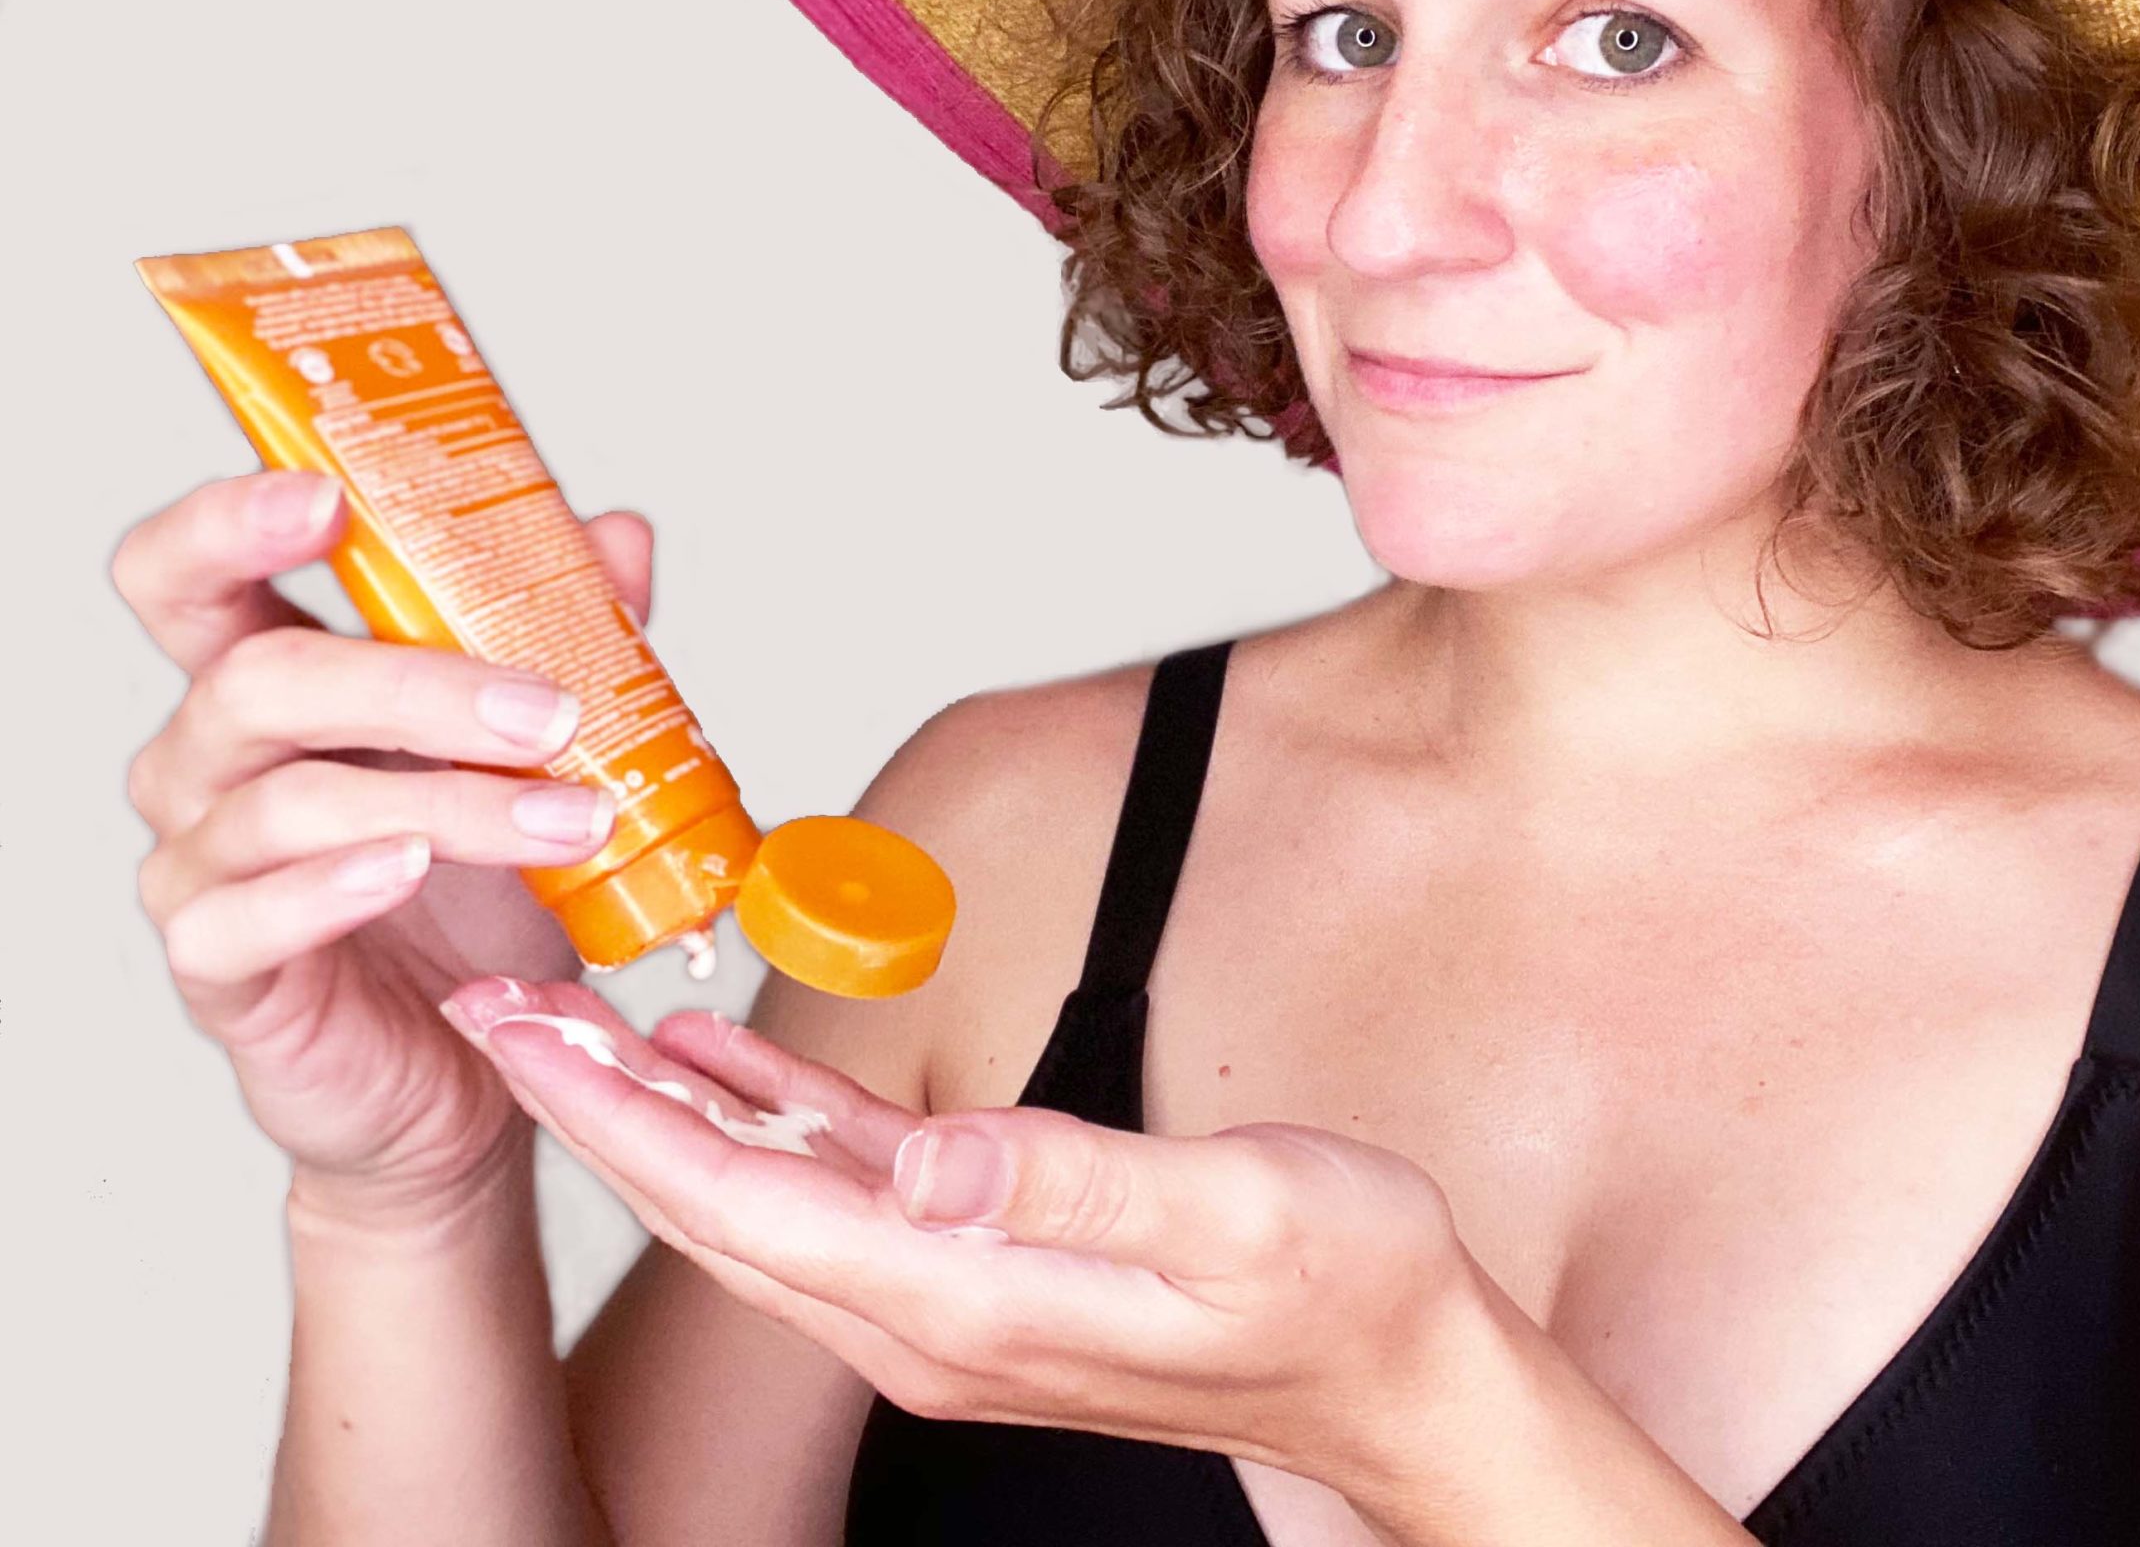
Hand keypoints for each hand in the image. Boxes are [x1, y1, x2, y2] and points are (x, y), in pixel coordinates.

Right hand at [111, 468, 659, 1227]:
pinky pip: (244, 915)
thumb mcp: (536, 758)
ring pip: (286, 800)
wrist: (469, 1065)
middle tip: (546, 710)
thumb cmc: (480, 900)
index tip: (325, 496)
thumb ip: (566, 639)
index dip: (229, 522)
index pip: (188, 577)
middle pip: (256, 679)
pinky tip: (409, 867)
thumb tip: (616, 536)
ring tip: (568, 817)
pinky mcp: (218, 969)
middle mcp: (208, 764)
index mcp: (270, 685)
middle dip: (412, 682)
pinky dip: (335, 885)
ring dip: (447, 802)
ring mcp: (199, 865)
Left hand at [443, 975, 1493, 1487]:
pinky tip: (720, 1069)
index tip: (517, 1032)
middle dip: (587, 1109)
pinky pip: (836, 1199)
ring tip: (567, 1024)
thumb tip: (926, 1158)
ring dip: (653, 1117)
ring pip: (755, 1205)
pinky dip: (762, 1127)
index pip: (743, 1203)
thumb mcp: (1235, 1214)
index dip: (613, 1116)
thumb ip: (1072, 1185)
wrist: (1401, 1380)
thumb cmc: (1343, 1288)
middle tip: (490, 1006)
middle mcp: (928, 1323)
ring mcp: (948, 1310)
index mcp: (967, 1302)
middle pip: (710, 1210)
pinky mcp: (982, 1280)